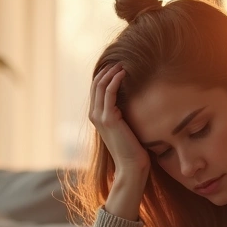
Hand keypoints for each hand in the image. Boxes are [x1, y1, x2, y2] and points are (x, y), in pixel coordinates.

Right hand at [89, 63, 149, 177]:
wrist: (131, 165)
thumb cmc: (132, 148)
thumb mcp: (125, 127)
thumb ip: (123, 114)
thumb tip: (132, 101)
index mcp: (97, 117)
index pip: (96, 90)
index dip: (104, 76)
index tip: (116, 66)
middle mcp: (95, 115)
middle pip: (96, 85)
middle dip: (106, 71)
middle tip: (119, 61)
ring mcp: (100, 117)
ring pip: (100, 86)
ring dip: (111, 73)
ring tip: (122, 65)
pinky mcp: (108, 119)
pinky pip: (109, 93)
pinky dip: (114, 80)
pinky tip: (123, 74)